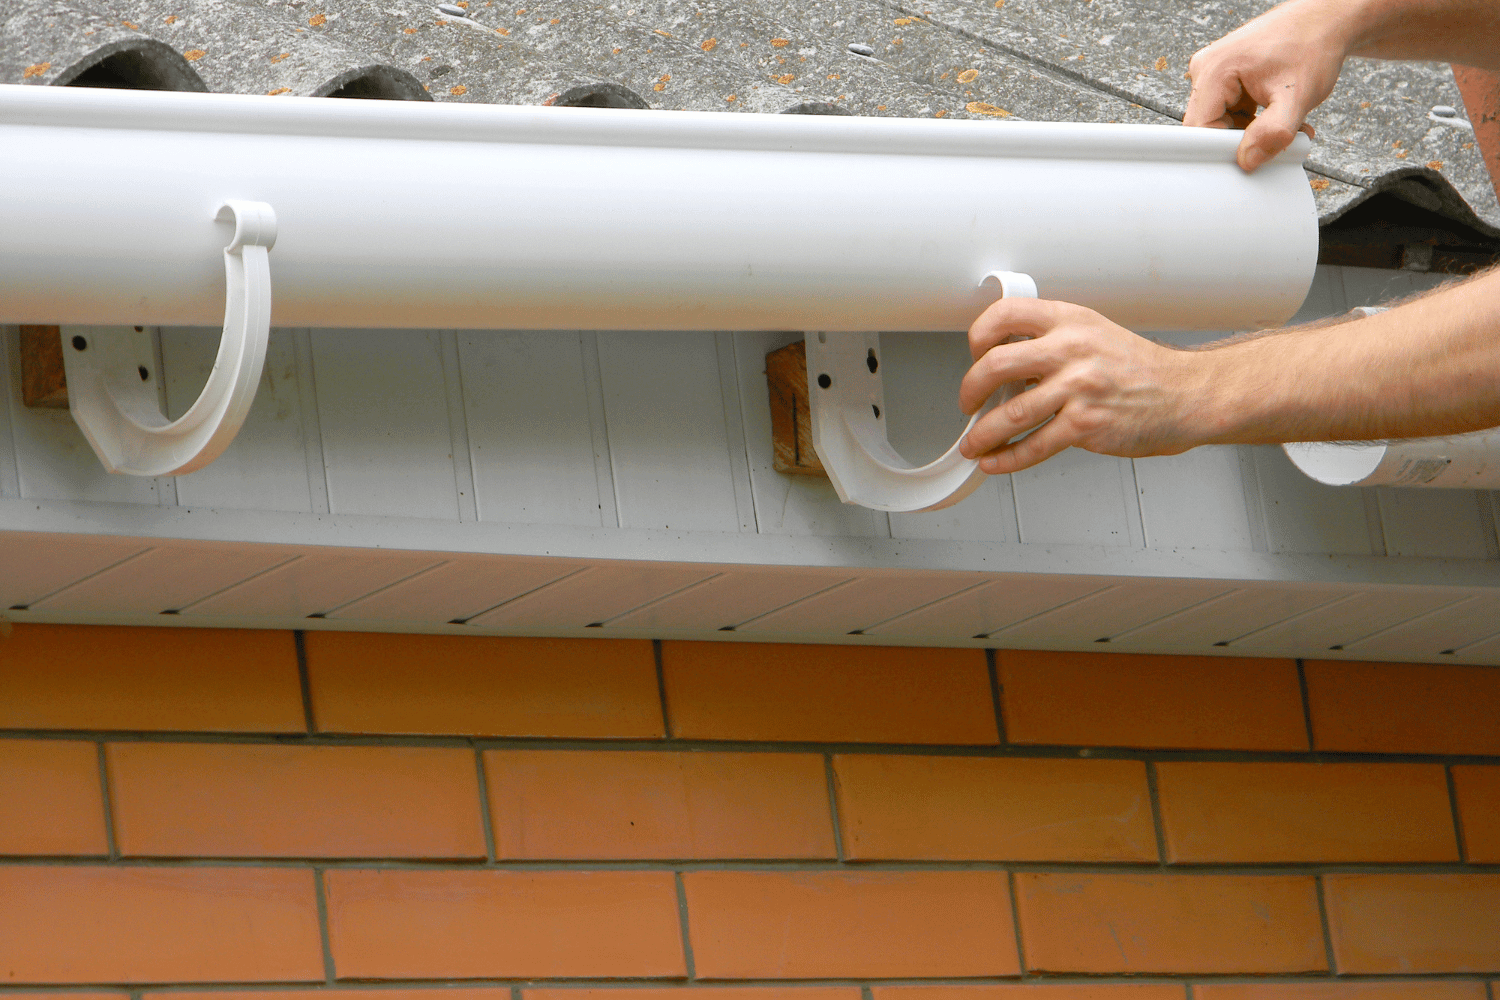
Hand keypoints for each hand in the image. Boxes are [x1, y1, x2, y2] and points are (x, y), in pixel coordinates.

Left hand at [957, 299, 1202, 473]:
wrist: (1183, 394)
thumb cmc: (1136, 368)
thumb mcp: (1092, 333)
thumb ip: (1049, 342)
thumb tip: (1001, 367)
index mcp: (1068, 320)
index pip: (1005, 315)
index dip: (978, 336)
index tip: (974, 355)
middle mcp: (1072, 350)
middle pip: (995, 365)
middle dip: (969, 390)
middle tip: (967, 403)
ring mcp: (1080, 388)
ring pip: (1012, 413)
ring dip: (982, 433)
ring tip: (973, 443)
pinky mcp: (1087, 424)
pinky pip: (1035, 445)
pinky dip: (1007, 457)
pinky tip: (995, 460)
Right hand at [1184, 0, 1353, 170]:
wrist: (1325, 21)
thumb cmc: (1312, 44)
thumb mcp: (1297, 95)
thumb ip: (1272, 133)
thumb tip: (1248, 160)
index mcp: (1214, 70)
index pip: (1199, 129)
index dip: (1222, 149)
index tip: (1252, 156)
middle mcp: (1207, 69)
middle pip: (1207, 127)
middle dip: (1241, 140)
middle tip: (1275, 138)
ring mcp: (1214, 73)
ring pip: (1220, 122)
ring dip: (1250, 132)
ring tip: (1281, 121)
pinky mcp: (1226, 78)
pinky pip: (1229, 112)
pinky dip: (1253, 121)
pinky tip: (1275, 114)